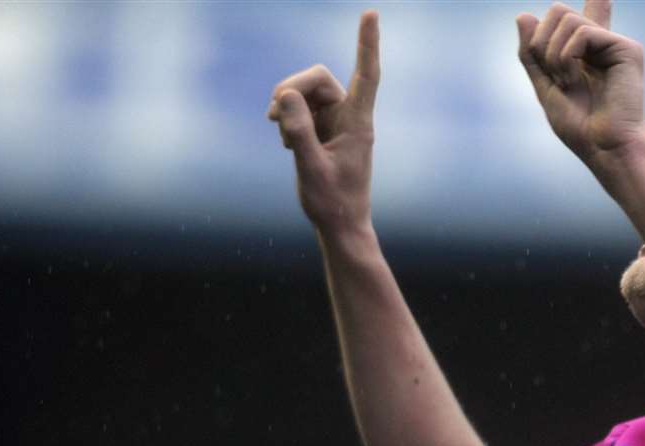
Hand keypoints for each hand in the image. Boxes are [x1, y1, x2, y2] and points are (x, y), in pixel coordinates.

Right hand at [268, 11, 380, 231]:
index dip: (367, 44)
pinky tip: (287, 143)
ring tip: (283, 140)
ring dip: (286, 107)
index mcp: (358, 124)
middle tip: (274, 116)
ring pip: (304, 91)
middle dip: (291, 90)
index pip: (366, 76)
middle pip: (317, 78)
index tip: (371, 13)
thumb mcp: (311, 169)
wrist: (339, 225)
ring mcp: (335, 121)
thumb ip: (299, 133)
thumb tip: (286, 96)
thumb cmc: (332, 203)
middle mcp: (349, 116)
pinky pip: (298, 107)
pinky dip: (286, 119)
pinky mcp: (321, 129)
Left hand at [516, 1, 644, 164]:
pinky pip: (581, 31)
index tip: (590, 0)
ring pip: (565, 17)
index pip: (579, 17)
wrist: (603, 148)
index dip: (589, 5)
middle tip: (553, 76)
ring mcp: (614, 44)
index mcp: (585, 55)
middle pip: (558, 12)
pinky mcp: (626, 48)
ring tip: (567, 82)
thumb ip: (532, 54)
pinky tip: (574, 80)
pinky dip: (566, 56)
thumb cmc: (579, 127)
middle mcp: (601, 45)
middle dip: (541, 43)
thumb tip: (523, 15)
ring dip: (553, 54)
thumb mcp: (544, 87)